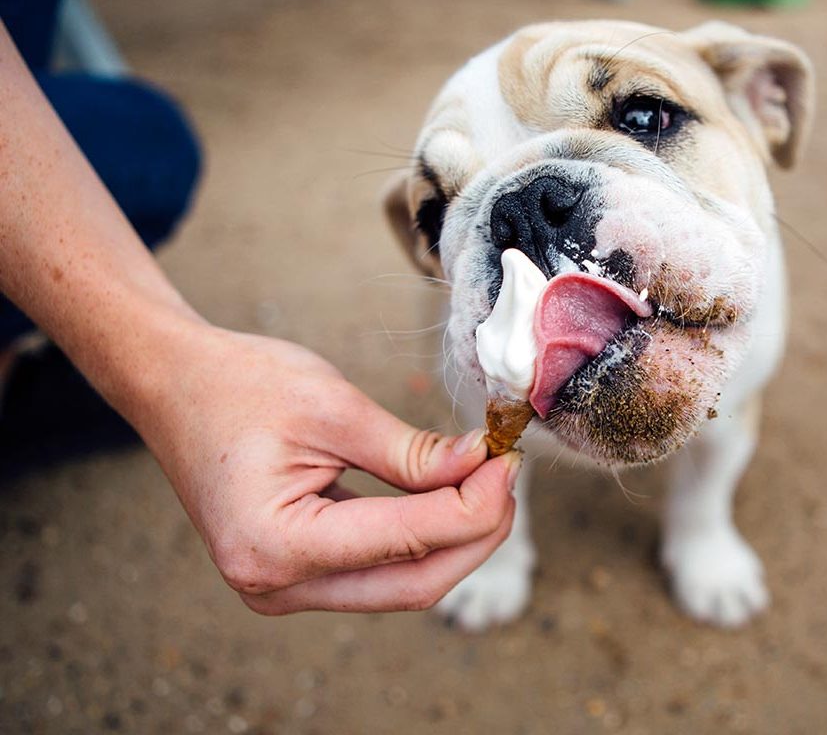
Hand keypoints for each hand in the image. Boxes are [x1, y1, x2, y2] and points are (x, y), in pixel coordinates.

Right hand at [135, 323, 516, 614]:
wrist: (173, 384)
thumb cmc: (239, 384)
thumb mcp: (334, 408)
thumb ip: (413, 451)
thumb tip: (483, 465)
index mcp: (275, 545)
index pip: (409, 542)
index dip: (476, 506)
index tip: (509, 461)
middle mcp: (274, 584)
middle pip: (414, 585)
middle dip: (476, 534)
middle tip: (508, 475)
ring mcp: (281, 587)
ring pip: (400, 586)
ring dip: (453, 540)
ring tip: (486, 481)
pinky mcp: (293, 573)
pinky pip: (376, 572)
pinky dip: (420, 539)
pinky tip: (449, 497)